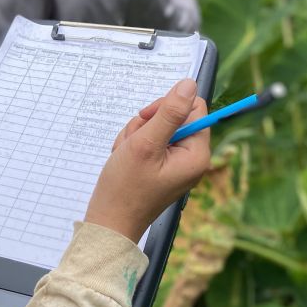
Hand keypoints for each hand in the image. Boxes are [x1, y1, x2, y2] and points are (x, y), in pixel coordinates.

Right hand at [85, 78, 209, 243]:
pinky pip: (151, 141)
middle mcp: (192, 158)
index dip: (168, 107)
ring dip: (137, 135)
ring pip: (157, 127)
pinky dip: (135, 146)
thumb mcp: (145, 144)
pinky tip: (126, 161)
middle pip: (174, 116)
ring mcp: (177, 163)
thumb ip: (168, 112)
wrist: (109, 222)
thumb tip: (189, 84)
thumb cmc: (125, 188)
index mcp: (197, 154)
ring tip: (126, 156)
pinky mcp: (163, 166)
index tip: (147, 119)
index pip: (194, 107)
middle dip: (147, 125)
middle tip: (133, 145)